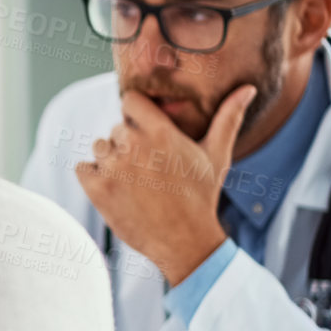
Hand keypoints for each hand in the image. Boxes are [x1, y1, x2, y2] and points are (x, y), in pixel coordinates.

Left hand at [75, 85, 255, 285]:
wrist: (185, 242)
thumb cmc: (202, 197)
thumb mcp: (217, 155)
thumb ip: (228, 118)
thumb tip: (249, 89)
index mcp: (161, 132)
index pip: (130, 100)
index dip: (136, 114)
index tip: (146, 130)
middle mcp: (134, 146)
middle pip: (117, 128)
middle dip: (129, 143)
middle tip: (149, 168)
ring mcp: (113, 168)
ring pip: (100, 147)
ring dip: (111, 160)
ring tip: (134, 180)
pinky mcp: (98, 190)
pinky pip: (82, 168)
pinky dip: (93, 177)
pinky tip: (115, 188)